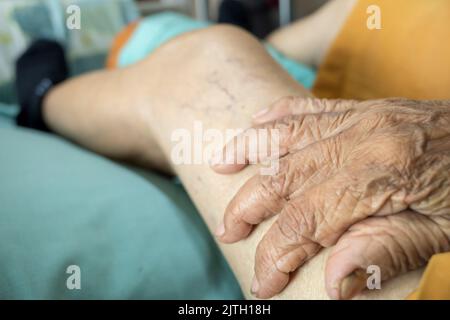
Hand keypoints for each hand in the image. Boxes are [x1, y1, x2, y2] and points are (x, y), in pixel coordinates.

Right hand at [211, 97, 449, 298]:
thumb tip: (332, 283)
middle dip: (250, 208)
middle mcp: (363, 138)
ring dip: (248, 153)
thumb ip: (385, 251)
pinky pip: (311, 107)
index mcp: (382, 173)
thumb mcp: (445, 235)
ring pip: (288, 135)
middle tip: (227, 232)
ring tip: (218, 168)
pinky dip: (278, 115)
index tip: (263, 283)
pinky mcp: (365, 108)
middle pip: (286, 176)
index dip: (277, 254)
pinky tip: (255, 124)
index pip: (308, 219)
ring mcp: (362, 118)